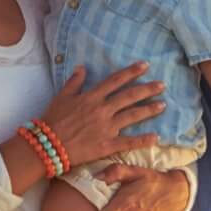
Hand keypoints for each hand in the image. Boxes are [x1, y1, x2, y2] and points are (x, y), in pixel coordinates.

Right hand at [38, 63, 166, 167]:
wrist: (47, 144)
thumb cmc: (53, 120)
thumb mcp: (62, 96)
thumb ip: (74, 82)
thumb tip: (82, 67)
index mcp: (92, 97)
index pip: (116, 80)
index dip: (131, 72)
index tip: (145, 65)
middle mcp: (103, 109)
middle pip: (129, 96)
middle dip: (147, 89)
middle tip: (162, 85)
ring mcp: (106, 127)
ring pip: (132, 116)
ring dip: (149, 110)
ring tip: (163, 105)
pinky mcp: (107, 145)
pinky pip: (128, 142)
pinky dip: (143, 140)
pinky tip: (156, 137)